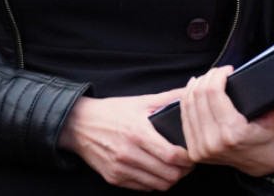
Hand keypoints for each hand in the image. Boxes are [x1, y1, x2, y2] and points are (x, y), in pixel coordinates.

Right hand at [59, 90, 193, 190]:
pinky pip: (143, 188)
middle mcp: (128, 153)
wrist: (78, 125)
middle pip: (168, 174)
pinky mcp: (113, 178)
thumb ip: (168, 98)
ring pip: (158, 185)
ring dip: (172, 179)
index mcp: (138, 132)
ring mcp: (120, 168)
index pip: (171, 155)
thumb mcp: (141, 101)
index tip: (195, 153)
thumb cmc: (113, 111)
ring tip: (177, 168)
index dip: (188, 158)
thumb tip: (191, 89)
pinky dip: (155, 182)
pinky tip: (158, 171)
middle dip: (184, 171)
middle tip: (189, 163)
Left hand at [180, 65, 273, 177]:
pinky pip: (184, 118)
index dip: (218, 75)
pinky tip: (195, 90)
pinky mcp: (193, 150)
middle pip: (197, 97)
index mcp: (232, 133)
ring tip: (207, 78)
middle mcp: (213, 142)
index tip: (228, 69)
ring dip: (195, 87)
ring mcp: (200, 148)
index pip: (213, 94)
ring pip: (187, 106)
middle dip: (207, 78)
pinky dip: (187, 100)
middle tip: (219, 72)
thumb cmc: (267, 139)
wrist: (259, 163)